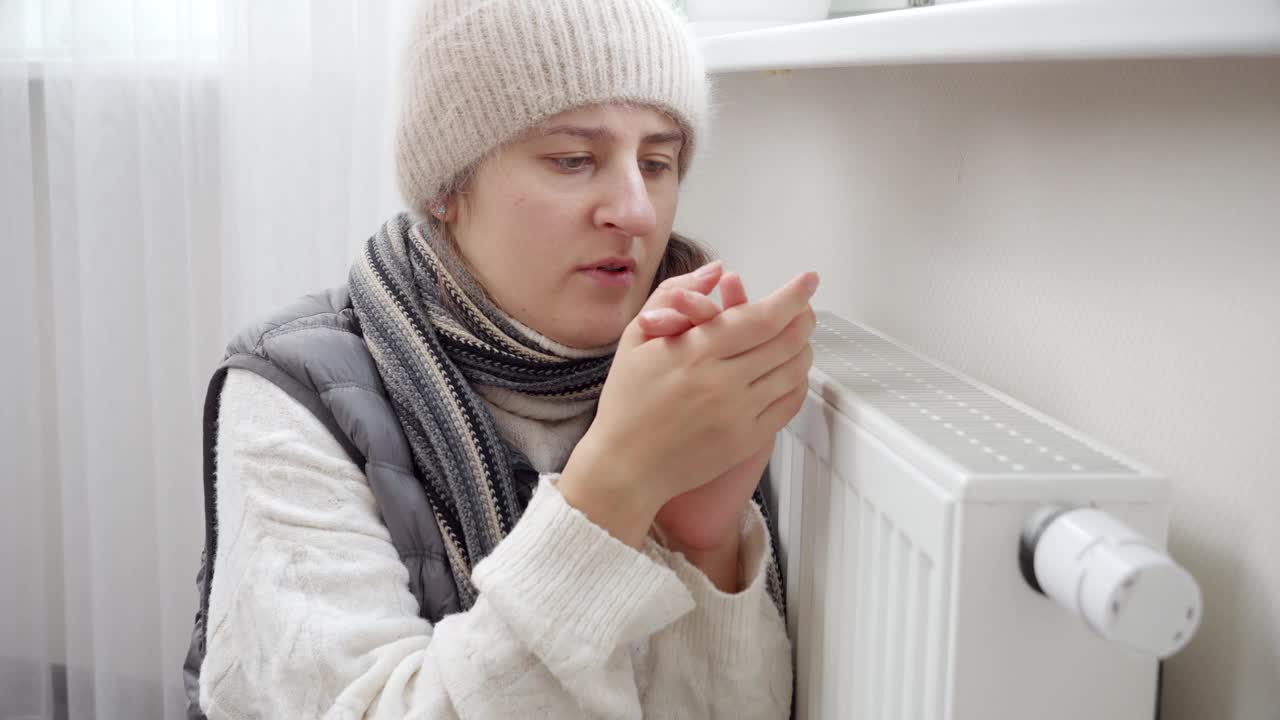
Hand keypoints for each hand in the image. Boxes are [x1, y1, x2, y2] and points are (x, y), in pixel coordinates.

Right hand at [650, 268, 780, 553]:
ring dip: (802, 348)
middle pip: (788, 341)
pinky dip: (797, 381)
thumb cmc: (627, 401)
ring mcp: (740, 414)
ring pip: (794, 371)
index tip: (807, 281)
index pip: (763, 317)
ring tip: (794, 338)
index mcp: (696, 351)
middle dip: (804, 317)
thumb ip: (674, 294)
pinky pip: (790, 403)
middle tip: (803, 307)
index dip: (794, 295)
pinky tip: (787, 372)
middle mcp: (723, 382)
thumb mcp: (637, 336)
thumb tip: (716, 270)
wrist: (625, 466)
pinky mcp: (748, 440)